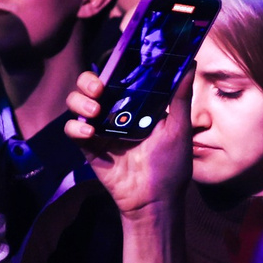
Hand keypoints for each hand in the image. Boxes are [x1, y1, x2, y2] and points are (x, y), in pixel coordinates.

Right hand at [64, 64, 194, 220]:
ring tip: (95, 112)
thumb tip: (190, 62)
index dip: (111, 66)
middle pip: (89, 85)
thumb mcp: (179, 128)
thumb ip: (180, 96)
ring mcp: (99, 129)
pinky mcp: (88, 147)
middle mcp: (114, 112)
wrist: (155, 201)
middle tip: (98, 88)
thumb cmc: (171, 165)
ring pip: (76, 103)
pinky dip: (76, 128)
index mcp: (135, 104)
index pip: (116, 76)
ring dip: (80, 102)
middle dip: (87, 81)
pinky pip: (72, 131)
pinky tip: (90, 134)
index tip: (113, 61)